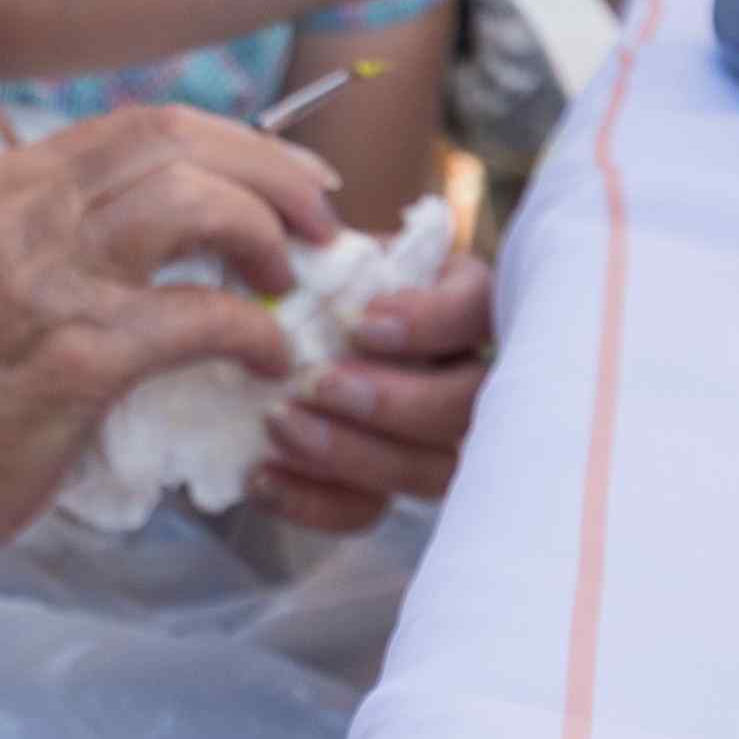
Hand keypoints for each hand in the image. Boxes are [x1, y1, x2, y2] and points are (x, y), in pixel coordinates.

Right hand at [0, 105, 336, 608]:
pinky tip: (267, 359)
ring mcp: (45, 280)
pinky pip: (197, 315)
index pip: (145, 125)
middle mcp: (21, 211)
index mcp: (4, 183)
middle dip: (271, 174)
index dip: (240, 143)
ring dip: (265, 233)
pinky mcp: (75, 357)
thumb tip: (195, 220)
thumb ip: (74, 236)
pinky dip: (253, 331)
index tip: (298, 181)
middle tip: (321, 223)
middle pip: (176, 143)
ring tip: (287, 281)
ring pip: (190, 203)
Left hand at [250, 254, 492, 533]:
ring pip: (431, 470)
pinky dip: (315, 500)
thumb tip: (297, 228)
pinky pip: (370, 510)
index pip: (478, 310)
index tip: (361, 323)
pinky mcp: (385, 484)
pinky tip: (262, 478)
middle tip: (319, 384)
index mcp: (455, 300)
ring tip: (280, 425)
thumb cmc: (297, 272)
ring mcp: (432, 438)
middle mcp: (462, 372)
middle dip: (393, 401)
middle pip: (466, 405)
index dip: (430, 322)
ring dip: (354, 453)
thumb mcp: (311, 242)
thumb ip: (317, 235)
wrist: (259, 330)